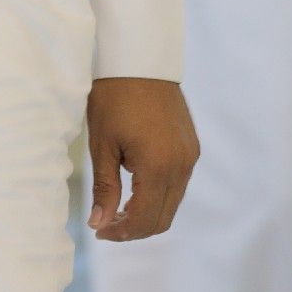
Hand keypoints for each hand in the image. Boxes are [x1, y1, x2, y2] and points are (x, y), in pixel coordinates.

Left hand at [86, 77, 199, 241]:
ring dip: (147, 213)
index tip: (99, 232)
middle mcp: (182, 165)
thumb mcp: (102, 144)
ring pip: (172, 203)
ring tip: (117, 209)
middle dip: (135, 229)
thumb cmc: (113, 97)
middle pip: (163, 218)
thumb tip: (100, 224)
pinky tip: (134, 188)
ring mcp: (190, 156)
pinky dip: (158, 195)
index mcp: (158, 166)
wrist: (139, 59)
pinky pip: (178, 183)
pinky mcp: (191, 146)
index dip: (122, 233)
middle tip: (106, 225)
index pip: (145, 219)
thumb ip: (105, 188)